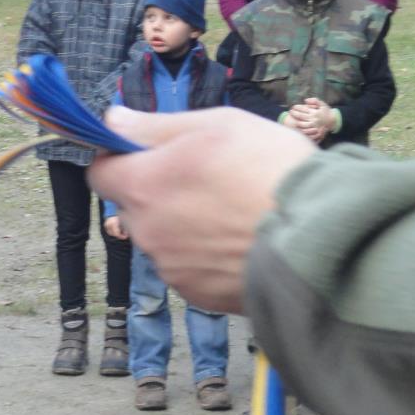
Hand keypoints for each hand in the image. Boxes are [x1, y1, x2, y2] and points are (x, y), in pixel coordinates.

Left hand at [89, 107, 312, 312]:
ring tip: (232, 212)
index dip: (120, 159)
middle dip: (157, 193)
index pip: (100, 173)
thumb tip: (112, 119)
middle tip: (206, 179)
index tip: (149, 153)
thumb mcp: (216, 125)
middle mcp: (147, 232)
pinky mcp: (198, 294)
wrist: (315, 238)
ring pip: (162, 239)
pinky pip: (189, 268)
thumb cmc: (268, 169)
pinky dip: (205, 256)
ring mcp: (171, 268)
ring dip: (182, 225)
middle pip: (133, 207)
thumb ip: (155, 126)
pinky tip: (240, 240)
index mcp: (143, 186)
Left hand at [288, 97, 333, 143]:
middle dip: (294, 114)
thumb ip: (314, 100)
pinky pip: (307, 132)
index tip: (292, 107)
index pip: (303, 109)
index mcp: (315, 112)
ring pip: (302, 125)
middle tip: (290, 112)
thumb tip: (305, 100)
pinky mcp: (315, 131)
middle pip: (301, 116)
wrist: (334, 120)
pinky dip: (301, 130)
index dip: (296, 108)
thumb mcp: (322, 104)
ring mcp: (314, 126)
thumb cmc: (327, 111)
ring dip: (296, 122)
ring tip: (293, 120)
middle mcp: (314, 119)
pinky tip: (297, 128)